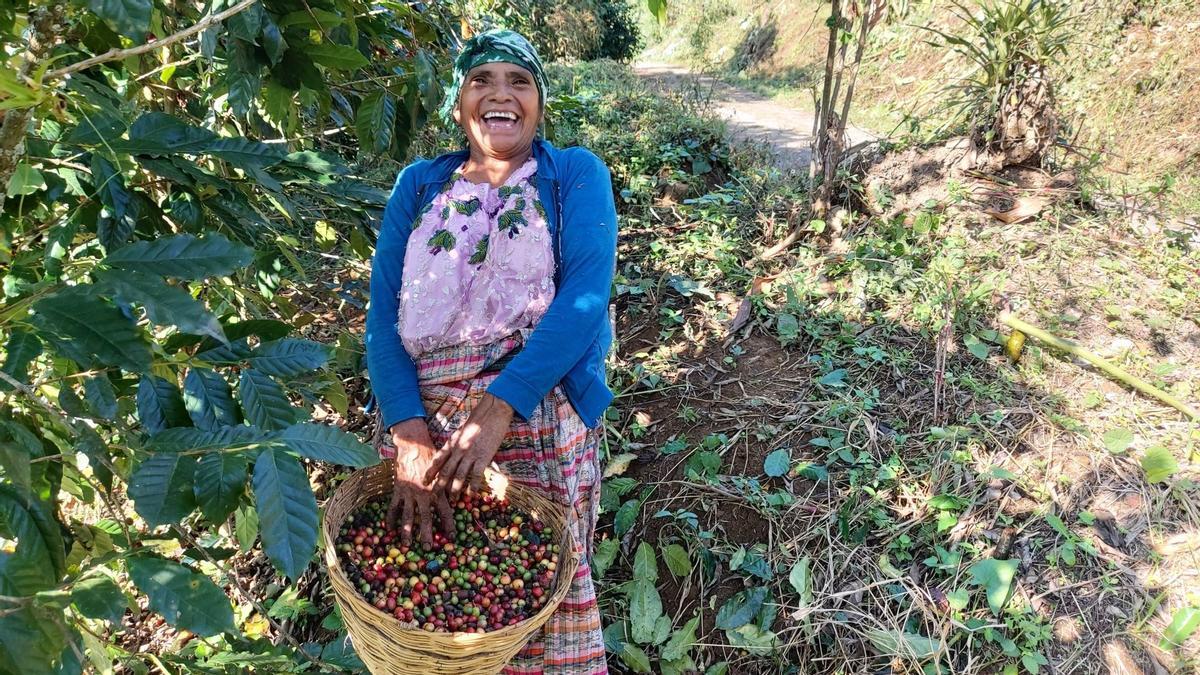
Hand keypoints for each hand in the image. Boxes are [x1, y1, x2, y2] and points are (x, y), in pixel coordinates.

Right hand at [385, 419, 453, 548]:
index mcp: (437, 490)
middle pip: (426, 518)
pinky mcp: (398, 490)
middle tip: (428, 548)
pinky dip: (390, 519)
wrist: (413, 445)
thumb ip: (448, 486)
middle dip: (427, 534)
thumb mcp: (444, 471)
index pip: (445, 511)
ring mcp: (409, 493)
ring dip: (407, 531)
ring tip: (407, 544)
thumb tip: (457, 498)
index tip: (451, 538)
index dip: (449, 525)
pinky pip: (393, 507)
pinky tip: (388, 530)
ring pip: (408, 516)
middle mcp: (424, 494)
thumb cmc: (431, 457)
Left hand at [424, 394, 512, 500]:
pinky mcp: (483, 457)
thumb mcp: (463, 430)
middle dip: (438, 485)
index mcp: (453, 442)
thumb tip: (453, 451)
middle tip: (433, 497)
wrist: (493, 411)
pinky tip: (470, 494)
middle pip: (445, 470)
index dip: (430, 471)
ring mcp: (470, 454)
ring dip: (454, 489)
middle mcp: (458, 449)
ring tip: (452, 500)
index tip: (424, 481)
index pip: (438, 459)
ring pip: (458, 475)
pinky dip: (472, 486)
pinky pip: (475, 475)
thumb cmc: (480, 418)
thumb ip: (457, 441)